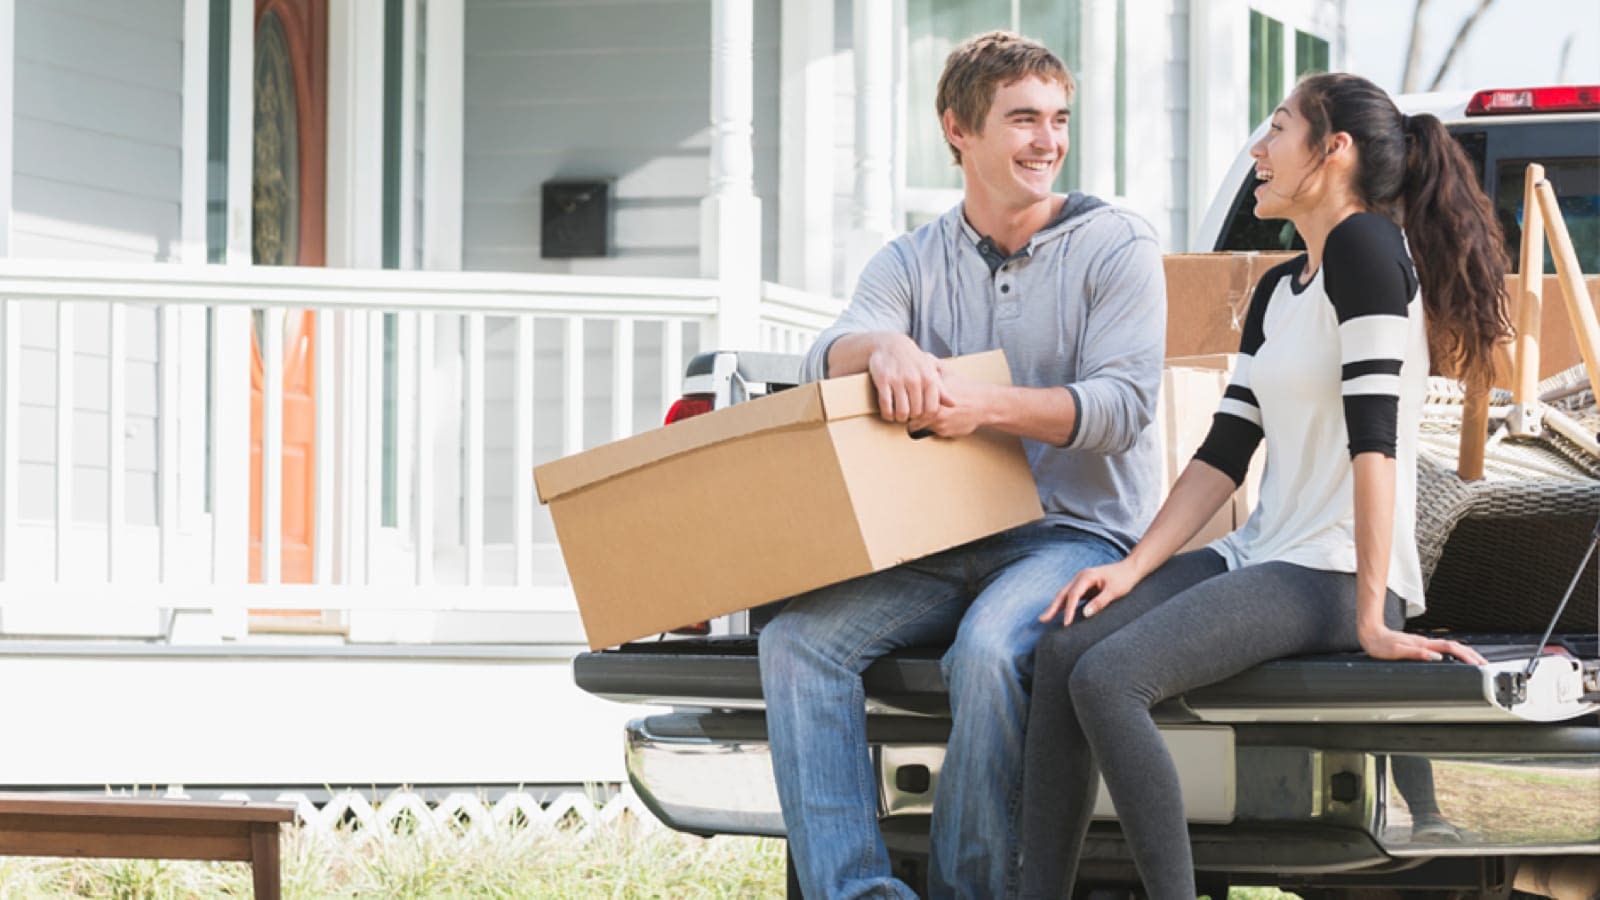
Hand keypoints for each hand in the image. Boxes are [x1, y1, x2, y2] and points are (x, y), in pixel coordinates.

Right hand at [866, 336, 943, 423]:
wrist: (891, 345)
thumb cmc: (913, 361)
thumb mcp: (930, 371)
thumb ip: (941, 389)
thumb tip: (953, 404)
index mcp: (929, 379)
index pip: (931, 409)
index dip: (925, 418)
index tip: (920, 418)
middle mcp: (915, 379)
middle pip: (915, 412)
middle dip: (911, 418)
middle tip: (908, 416)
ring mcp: (898, 380)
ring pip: (901, 411)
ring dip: (899, 418)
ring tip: (898, 416)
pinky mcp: (883, 380)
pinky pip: (886, 404)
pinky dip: (887, 413)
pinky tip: (888, 413)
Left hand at [908, 365, 992, 436]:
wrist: (983, 404)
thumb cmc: (966, 389)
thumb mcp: (949, 372)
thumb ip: (932, 365)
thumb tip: (920, 357)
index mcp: (933, 394)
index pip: (909, 401)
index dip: (906, 401)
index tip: (906, 399)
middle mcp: (934, 410)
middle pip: (911, 417)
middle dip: (911, 414)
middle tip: (913, 409)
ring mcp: (939, 423)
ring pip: (920, 426)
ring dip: (922, 421)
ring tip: (929, 413)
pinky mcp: (944, 432)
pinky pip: (932, 431)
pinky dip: (934, 426)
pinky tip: (942, 417)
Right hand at [1039, 560, 1142, 625]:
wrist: (1130, 568)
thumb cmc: (1124, 579)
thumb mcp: (1115, 591)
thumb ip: (1100, 602)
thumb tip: (1086, 614)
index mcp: (1086, 576)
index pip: (1073, 595)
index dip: (1068, 610)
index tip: (1066, 624)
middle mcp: (1080, 577)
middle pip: (1063, 593)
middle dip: (1052, 607)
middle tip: (1042, 620)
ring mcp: (1081, 581)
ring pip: (1064, 594)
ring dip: (1055, 606)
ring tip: (1045, 619)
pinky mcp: (1084, 586)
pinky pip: (1070, 596)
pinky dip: (1063, 605)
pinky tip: (1058, 613)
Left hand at [1359, 625, 1487, 664]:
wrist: (1370, 634)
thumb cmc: (1380, 644)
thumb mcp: (1396, 651)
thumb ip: (1415, 653)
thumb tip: (1435, 657)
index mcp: (1423, 644)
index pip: (1450, 648)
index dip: (1466, 656)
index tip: (1478, 664)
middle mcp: (1425, 643)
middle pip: (1455, 646)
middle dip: (1472, 655)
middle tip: (1485, 665)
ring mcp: (1424, 643)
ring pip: (1450, 647)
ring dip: (1465, 654)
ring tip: (1477, 662)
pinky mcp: (1420, 645)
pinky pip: (1443, 649)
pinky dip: (1454, 653)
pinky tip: (1456, 658)